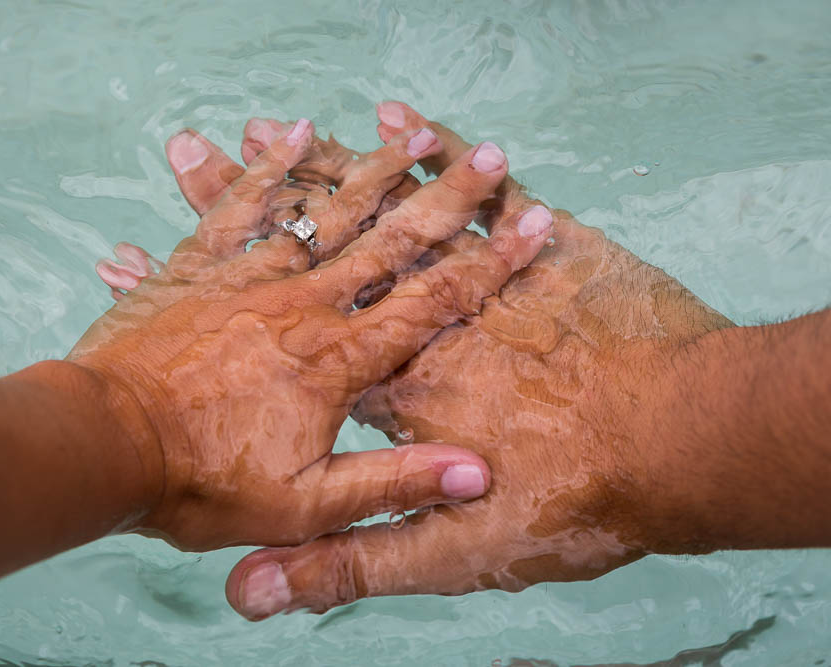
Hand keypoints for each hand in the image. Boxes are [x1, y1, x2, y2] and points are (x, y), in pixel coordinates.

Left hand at [68, 117, 554, 560]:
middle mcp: (304, 303)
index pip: (433, 303)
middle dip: (447, 199)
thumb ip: (391, 483)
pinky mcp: (200, 268)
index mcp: (339, 359)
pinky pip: (241, 206)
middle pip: (390, 241)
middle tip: (491, 157)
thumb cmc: (200, 481)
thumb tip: (476, 471)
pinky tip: (296, 132)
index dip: (488, 266)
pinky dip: (270, 168)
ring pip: (324, 212)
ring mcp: (250, 278)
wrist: (101, 446)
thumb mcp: (305, 504)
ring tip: (412, 133)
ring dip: (374, 171)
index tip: (532, 227)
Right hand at [224, 102, 732, 618]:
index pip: (280, 342)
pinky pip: (474, 187)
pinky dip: (426, 150)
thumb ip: (349, 564)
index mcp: (386, 391)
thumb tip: (248, 595)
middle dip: (247, 203)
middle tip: (190, 154)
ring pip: (382, 210)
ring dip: (315, 169)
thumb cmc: (571, 501)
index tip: (149, 269)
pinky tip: (395, 117)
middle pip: (315, 254)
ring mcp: (474, 277)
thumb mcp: (450, 558)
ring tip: (260, 127)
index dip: (214, 308)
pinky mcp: (537, 245)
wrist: (682, 444)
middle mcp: (413, 323)